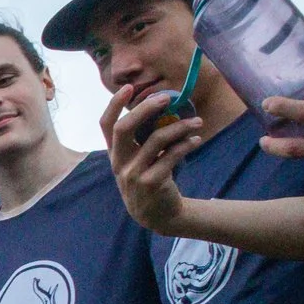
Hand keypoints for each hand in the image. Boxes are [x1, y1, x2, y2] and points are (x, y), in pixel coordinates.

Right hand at [101, 84, 202, 233]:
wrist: (157, 215)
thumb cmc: (149, 180)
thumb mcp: (138, 162)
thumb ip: (142, 140)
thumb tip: (162, 108)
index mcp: (115, 155)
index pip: (106, 125)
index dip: (114, 105)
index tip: (128, 87)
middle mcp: (119, 164)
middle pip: (124, 128)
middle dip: (145, 108)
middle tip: (167, 98)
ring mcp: (133, 175)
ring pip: (156, 140)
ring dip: (180, 127)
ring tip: (197, 122)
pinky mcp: (151, 183)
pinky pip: (171, 156)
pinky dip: (186, 145)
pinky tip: (195, 140)